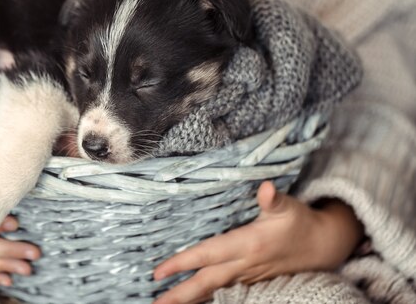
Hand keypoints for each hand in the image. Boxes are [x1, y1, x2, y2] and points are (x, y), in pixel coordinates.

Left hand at [152, 181, 363, 303]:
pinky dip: (206, 299)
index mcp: (249, 244)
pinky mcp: (251, 282)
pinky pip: (224, 294)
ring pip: (213, 292)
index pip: (208, 255)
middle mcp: (245, 265)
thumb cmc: (300, 221)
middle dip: (180, 294)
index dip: (182, 263)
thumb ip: (273, 200)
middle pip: (206, 282)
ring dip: (189, 300)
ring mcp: (248, 277)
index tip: (158, 272)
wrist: (324, 246)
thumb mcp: (288, 207)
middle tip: (155, 302)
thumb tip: (265, 187)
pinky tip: (191, 303)